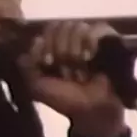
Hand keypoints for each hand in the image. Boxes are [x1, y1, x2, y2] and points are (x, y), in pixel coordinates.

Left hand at [18, 20, 126, 136]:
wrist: (93, 110)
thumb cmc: (65, 99)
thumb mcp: (37, 86)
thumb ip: (27, 65)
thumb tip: (36, 40)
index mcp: (53, 47)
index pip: (46, 30)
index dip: (45, 45)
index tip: (47, 63)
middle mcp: (71, 40)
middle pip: (60, 26)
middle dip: (60, 50)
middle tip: (66, 71)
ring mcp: (90, 38)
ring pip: (77, 26)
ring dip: (75, 51)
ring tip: (80, 68)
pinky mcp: (109, 40)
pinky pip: (98, 28)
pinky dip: (91, 41)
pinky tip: (90, 56)